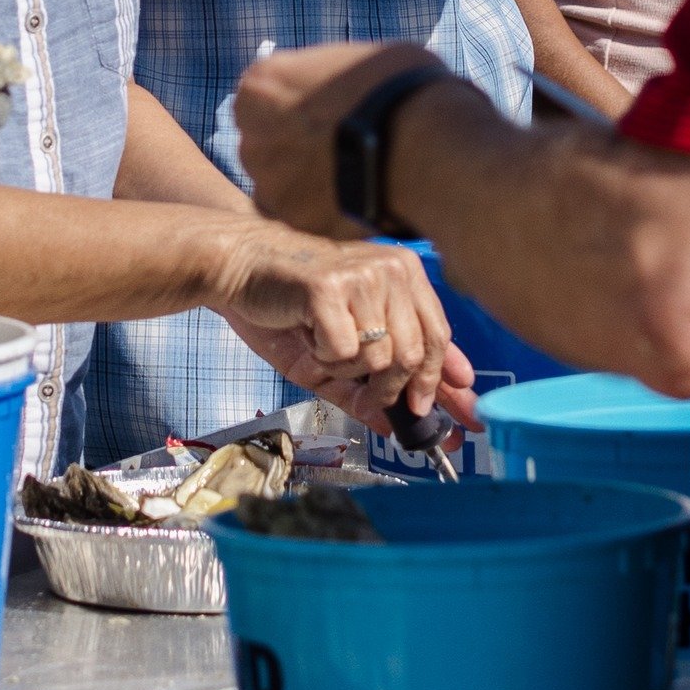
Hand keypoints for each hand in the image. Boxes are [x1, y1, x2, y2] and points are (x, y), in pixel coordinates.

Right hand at [211, 213, 456, 420]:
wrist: (240, 268)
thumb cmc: (291, 306)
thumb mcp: (343, 349)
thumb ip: (378, 379)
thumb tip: (403, 421)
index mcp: (403, 273)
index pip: (439, 335)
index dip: (441, 380)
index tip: (449, 414)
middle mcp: (390, 268)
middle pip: (414, 355)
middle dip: (390, 389)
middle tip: (365, 393)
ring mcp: (362, 276)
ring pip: (380, 358)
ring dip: (347, 370)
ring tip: (323, 344)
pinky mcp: (330, 287)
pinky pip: (344, 351)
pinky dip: (324, 358)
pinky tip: (308, 334)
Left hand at [236, 40, 455, 243]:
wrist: (421, 145)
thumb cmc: (396, 87)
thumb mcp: (354, 60)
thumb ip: (327, 80)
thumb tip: (337, 91)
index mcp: (260, 85)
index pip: (262, 96)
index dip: (293, 103)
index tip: (320, 110)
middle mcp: (252, 136)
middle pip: (265, 142)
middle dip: (293, 145)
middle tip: (336, 144)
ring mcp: (271, 183)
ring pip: (277, 184)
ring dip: (303, 181)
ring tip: (348, 175)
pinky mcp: (297, 221)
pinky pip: (302, 216)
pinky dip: (320, 210)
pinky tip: (353, 198)